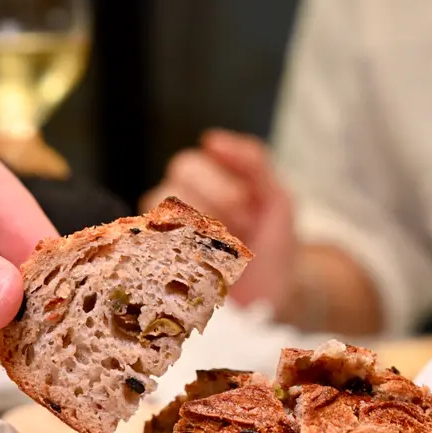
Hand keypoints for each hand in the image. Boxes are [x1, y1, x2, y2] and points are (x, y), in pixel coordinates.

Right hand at [142, 130, 296, 312]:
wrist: (280, 292)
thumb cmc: (274, 242)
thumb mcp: (275, 198)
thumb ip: (251, 162)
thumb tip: (210, 140)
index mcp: (198, 184)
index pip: (185, 166)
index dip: (218, 187)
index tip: (248, 210)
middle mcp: (173, 209)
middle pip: (167, 192)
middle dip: (211, 213)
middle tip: (241, 234)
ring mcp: (163, 242)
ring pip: (157, 222)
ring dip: (197, 238)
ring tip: (227, 255)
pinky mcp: (161, 274)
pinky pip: (151, 257)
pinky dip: (181, 261)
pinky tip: (206, 270)